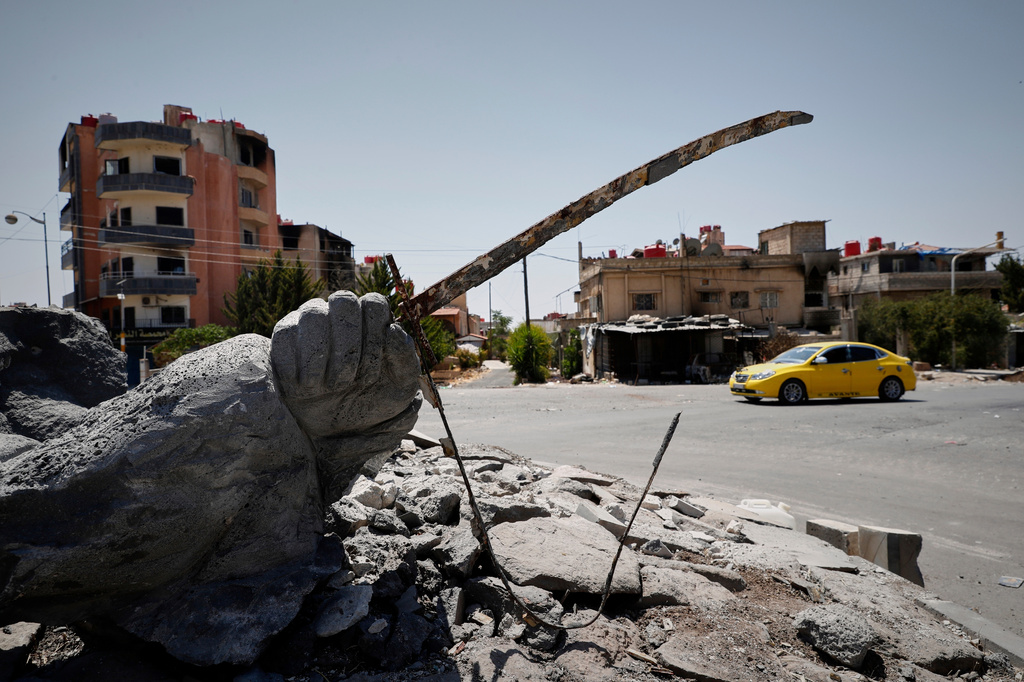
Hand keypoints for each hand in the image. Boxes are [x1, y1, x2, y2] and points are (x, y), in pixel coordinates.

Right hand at [270, 291, 420, 454]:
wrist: (338, 428)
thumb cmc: (372, 400)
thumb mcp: (399, 388)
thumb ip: (404, 358)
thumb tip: (392, 329)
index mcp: (372, 320)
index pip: (374, 303)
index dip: (374, 335)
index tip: (372, 370)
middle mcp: (341, 313)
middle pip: (343, 300)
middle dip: (349, 344)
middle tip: (349, 380)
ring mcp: (310, 321)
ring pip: (313, 314)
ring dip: (322, 355)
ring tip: (327, 387)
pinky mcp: (284, 337)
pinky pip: (284, 335)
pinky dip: (296, 366)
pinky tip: (306, 387)